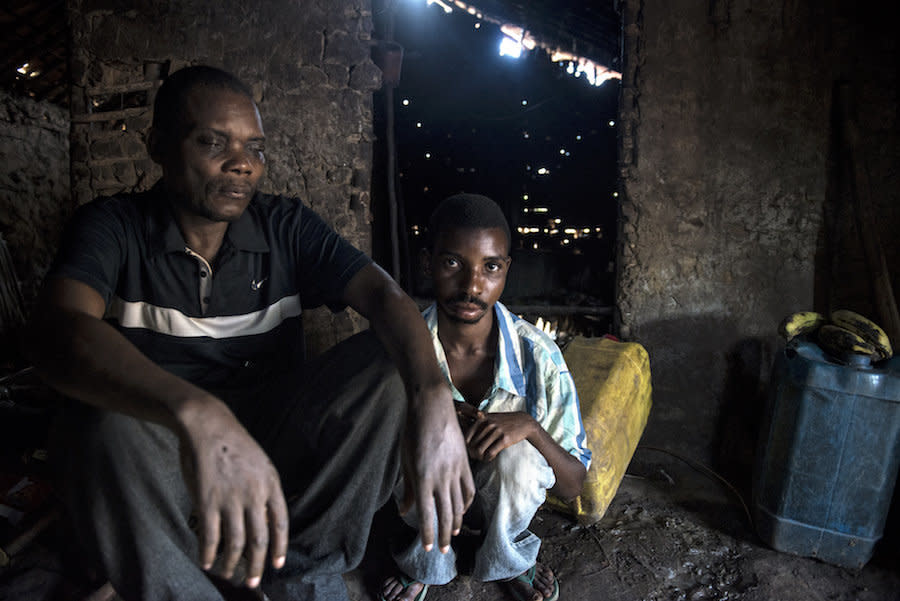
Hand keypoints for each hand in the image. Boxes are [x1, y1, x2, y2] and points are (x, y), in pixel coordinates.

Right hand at [178, 400, 287, 588]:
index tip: (277, 565)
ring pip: (235, 543)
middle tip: (252, 583)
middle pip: (259, 539)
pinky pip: (210, 536)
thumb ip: (263, 491)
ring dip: (231, 564)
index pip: (281, 523)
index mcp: (271, 483)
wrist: (209, 425)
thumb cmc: (234, 445)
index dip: (280, 548)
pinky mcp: (206, 500)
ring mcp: (230, 498)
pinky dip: (208, 554)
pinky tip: (206, 562)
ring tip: (227, 575)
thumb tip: (264, 520)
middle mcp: (254, 494)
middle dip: (256, 566)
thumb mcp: (260, 464)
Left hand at [399, 385, 474, 553]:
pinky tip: (462, 510)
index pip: (426, 514)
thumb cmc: (412, 432)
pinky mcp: (465, 463)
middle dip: (444, 535)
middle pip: (446, 514)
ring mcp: (455, 470)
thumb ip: (407, 488)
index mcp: (422, 478)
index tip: (427, 547)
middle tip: (442, 550)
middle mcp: (441, 478)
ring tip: (453, 534)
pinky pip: (468, 489)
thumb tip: (405, 511)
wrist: (432, 407)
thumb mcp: (405, 461)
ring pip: (459, 504)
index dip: (427, 533)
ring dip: (456, 522)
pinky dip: (466, 503)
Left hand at [460, 407, 535, 461]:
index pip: (466, 437)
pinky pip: (490, 453)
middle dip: (473, 454)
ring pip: (480, 450)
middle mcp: (487, 424)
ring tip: (483, 458)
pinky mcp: (504, 439)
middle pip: (472, 445)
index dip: (466, 447)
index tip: (470, 451)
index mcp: (481, 419)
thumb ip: (477, 423)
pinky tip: (490, 458)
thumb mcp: (489, 417)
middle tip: (476, 457)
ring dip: (480, 457)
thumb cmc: (503, 421)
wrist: (523, 422)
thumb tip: (463, 436)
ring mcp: (496, 431)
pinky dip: (488, 458)